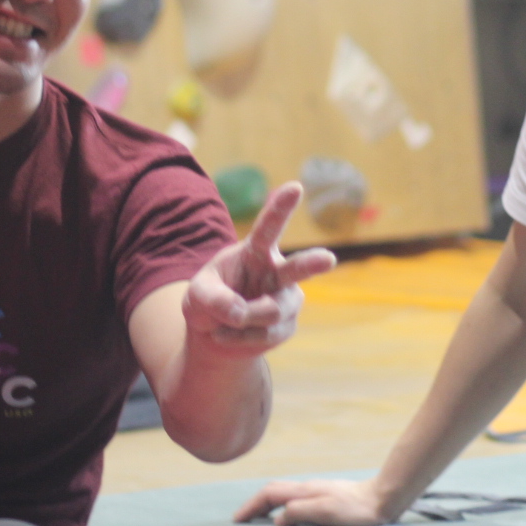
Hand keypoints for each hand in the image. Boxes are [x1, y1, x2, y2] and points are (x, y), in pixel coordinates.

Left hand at [183, 182, 335, 357]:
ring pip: (272, 311)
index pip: (269, 227)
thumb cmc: (208, 301)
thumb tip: (240, 313)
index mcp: (256, 250)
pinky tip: (226, 334)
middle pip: (297, 268)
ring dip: (242, 319)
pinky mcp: (287, 326)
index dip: (281, 207)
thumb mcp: (198, 293)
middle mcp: (278, 272)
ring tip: (225, 321)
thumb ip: (214, 298)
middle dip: (313, 264)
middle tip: (327, 259)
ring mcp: (286, 300)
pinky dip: (238, 338)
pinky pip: (264, 335)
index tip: (295, 187)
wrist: (214, 335)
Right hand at [235, 476, 394, 525]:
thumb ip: (300, 512)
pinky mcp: (324, 496)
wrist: (380, 499)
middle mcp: (307, 487)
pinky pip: (292, 498)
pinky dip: (279, 505)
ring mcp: (315, 490)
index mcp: (304, 491)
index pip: (269, 495)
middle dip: (254, 504)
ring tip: (257, 519)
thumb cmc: (356, 509)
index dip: (251, 506)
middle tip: (241, 519)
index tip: (237, 520)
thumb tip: (277, 519)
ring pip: (282, 493)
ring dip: (266, 504)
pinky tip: (284, 516)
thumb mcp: (326, 512)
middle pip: (272, 491)